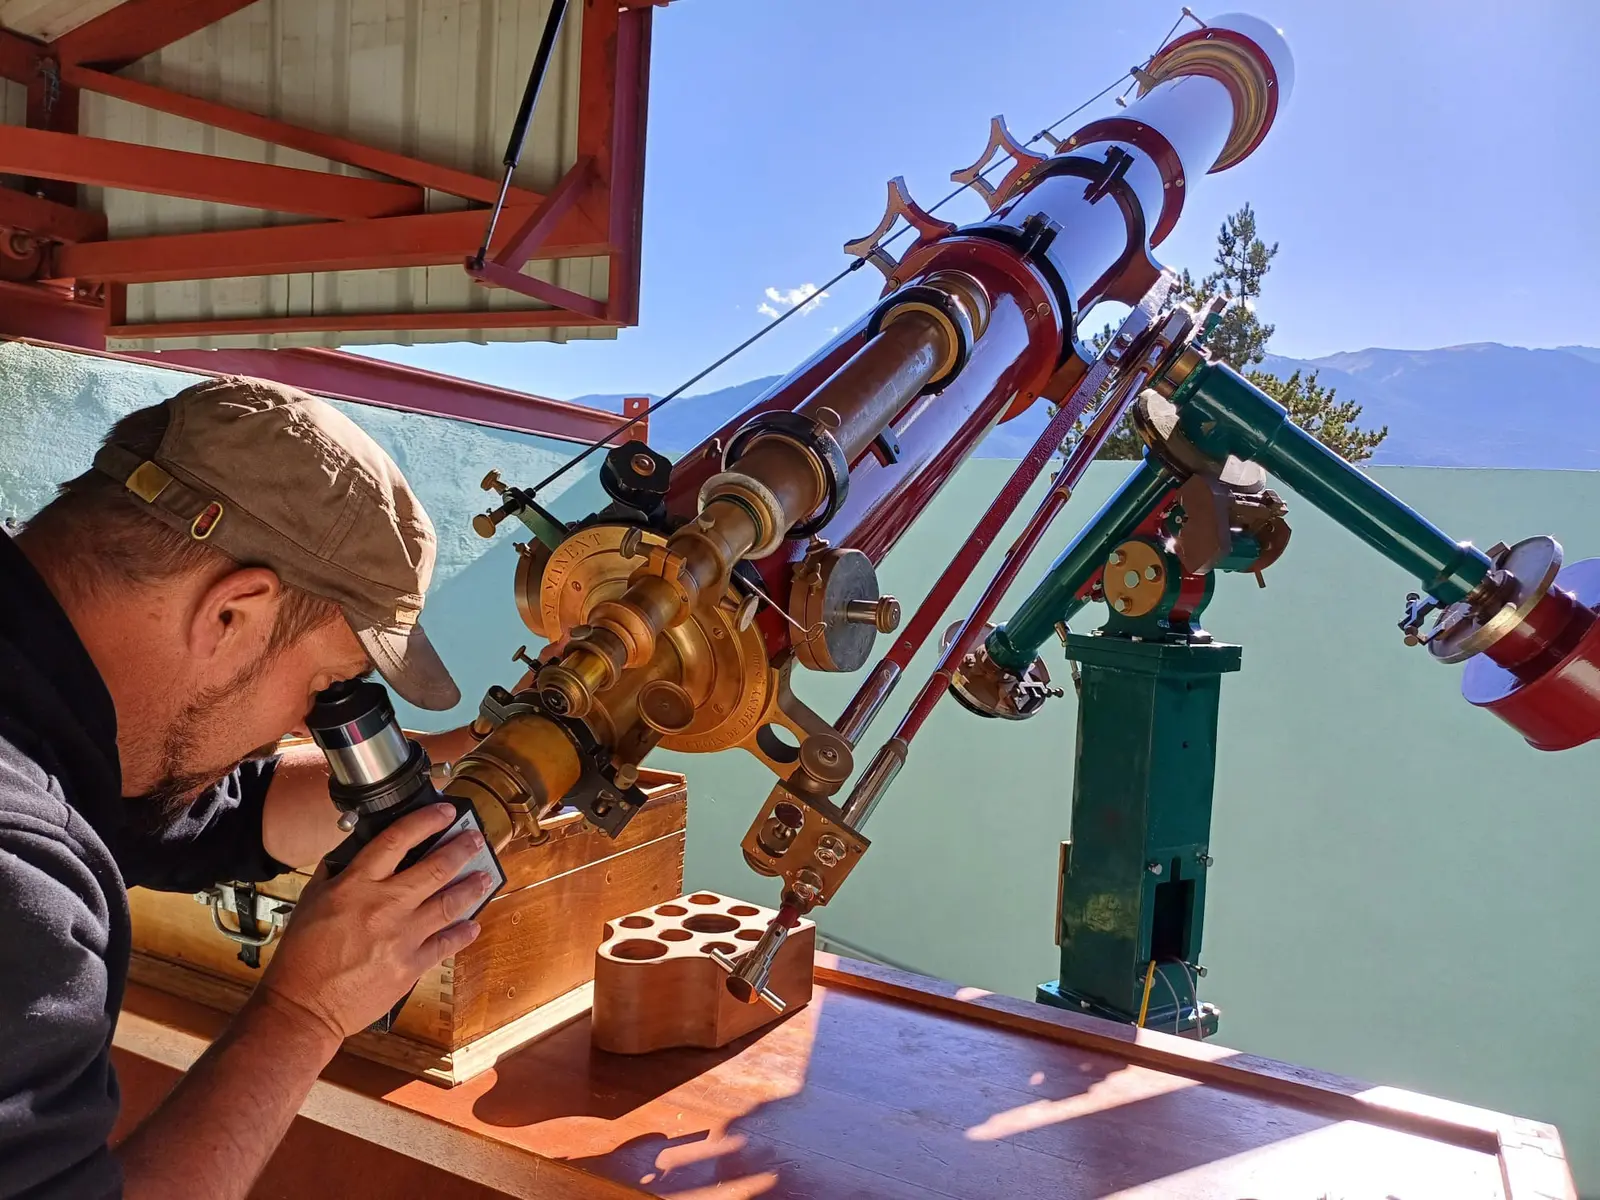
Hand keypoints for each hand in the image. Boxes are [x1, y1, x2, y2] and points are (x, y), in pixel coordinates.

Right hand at [258, 803, 490, 1038]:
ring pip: (448, 903)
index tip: (445, 813)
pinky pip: (446, 943)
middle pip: (435, 868)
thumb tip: (354, 852)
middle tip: (475, 839)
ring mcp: (401, 937)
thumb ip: (336, 873)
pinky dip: (463, 932)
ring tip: (484, 876)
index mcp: (355, 886)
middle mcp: (383, 906)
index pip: (396, 840)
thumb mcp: (310, 902)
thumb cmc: (301, 956)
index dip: (425, 821)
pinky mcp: (410, 966)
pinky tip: (472, 924)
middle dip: (461, 849)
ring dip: (471, 886)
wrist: (303, 1007)